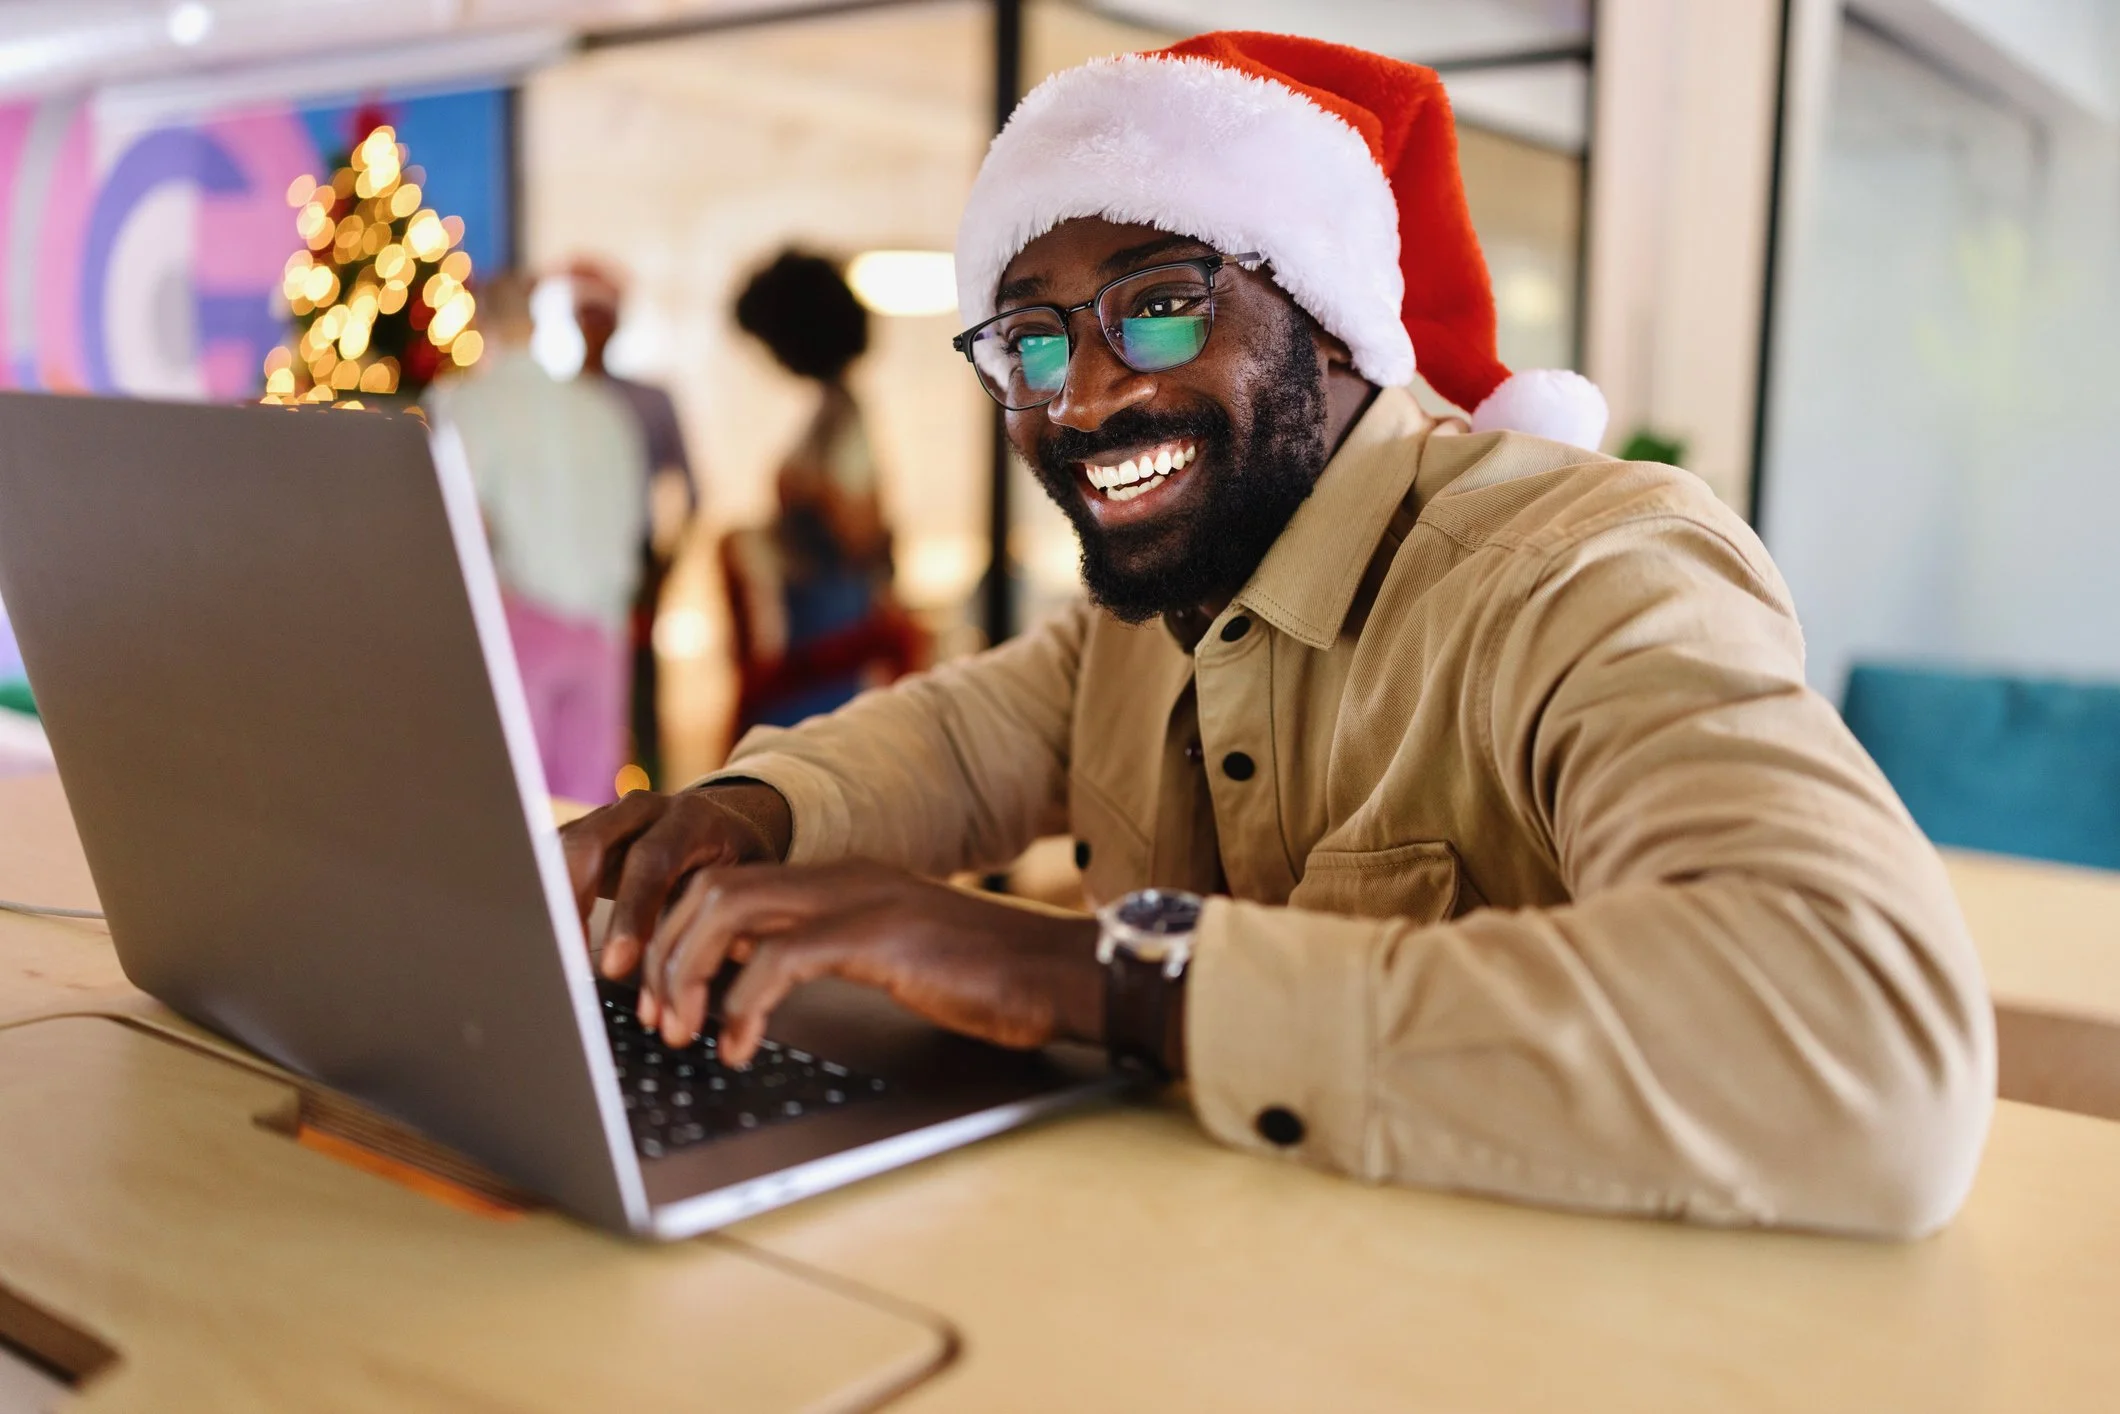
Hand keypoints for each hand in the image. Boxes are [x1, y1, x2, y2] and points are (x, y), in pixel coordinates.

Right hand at [560, 784, 791, 985]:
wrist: (720, 820)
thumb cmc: (733, 860)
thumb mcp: (746, 880)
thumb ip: (731, 914)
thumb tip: (735, 954)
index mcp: (690, 818)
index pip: (653, 860)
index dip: (631, 914)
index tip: (616, 964)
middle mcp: (642, 808)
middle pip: (590, 844)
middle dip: (572, 904)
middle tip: (566, 958)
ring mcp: (606, 816)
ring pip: (561, 850)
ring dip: (549, 903)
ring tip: (549, 955)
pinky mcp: (582, 834)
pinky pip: (550, 860)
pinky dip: (543, 897)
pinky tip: (541, 936)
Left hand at [631, 859, 1103, 1065]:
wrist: (1060, 973)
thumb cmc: (986, 979)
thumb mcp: (886, 959)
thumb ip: (822, 955)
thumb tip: (748, 984)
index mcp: (837, 881)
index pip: (723, 883)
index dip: (675, 939)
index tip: (658, 999)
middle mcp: (839, 878)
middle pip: (710, 889)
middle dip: (666, 957)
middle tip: (657, 1023)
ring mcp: (859, 900)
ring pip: (729, 909)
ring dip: (689, 974)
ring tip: (686, 1032)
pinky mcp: (879, 935)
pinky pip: (782, 957)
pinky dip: (743, 1003)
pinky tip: (742, 1045)